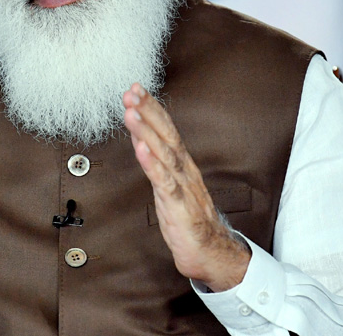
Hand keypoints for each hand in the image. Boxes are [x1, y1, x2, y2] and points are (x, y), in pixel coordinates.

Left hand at [123, 83, 250, 291]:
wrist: (211, 253)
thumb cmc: (188, 220)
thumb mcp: (168, 186)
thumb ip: (156, 162)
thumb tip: (139, 138)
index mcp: (182, 164)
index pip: (167, 129)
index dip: (152, 108)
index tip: (136, 88)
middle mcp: (184, 170)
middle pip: (166, 134)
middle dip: (148, 111)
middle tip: (131, 91)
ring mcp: (183, 187)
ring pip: (164, 153)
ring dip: (146, 131)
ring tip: (131, 112)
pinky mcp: (180, 206)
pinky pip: (164, 182)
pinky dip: (152, 164)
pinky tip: (141, 149)